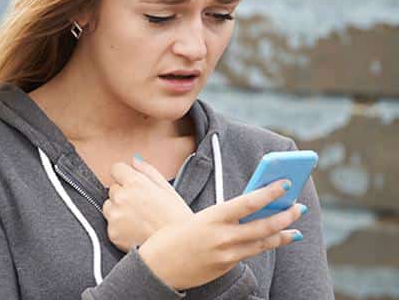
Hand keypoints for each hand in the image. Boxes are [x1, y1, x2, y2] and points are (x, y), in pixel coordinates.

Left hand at [102, 156, 192, 251]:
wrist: (179, 248)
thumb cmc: (177, 218)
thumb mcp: (167, 189)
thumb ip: (148, 171)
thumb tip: (134, 160)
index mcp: (135, 183)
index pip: (116, 168)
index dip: (125, 176)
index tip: (131, 183)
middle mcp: (122, 197)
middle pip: (113, 189)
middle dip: (123, 194)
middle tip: (141, 206)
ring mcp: (115, 216)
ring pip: (108, 206)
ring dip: (118, 210)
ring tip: (138, 220)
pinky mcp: (112, 233)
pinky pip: (110, 225)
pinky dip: (119, 228)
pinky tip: (135, 231)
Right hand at [138, 179, 305, 290]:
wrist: (156, 269)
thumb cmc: (170, 238)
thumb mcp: (193, 219)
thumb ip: (222, 213)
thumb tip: (247, 203)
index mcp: (211, 218)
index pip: (247, 202)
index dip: (269, 193)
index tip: (285, 184)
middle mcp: (222, 237)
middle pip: (263, 225)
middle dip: (285, 215)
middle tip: (298, 207)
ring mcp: (226, 255)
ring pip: (263, 243)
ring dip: (282, 233)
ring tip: (296, 227)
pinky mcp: (226, 267)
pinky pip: (250, 254)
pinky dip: (265, 245)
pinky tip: (275, 241)